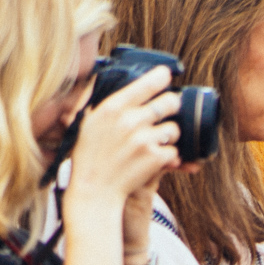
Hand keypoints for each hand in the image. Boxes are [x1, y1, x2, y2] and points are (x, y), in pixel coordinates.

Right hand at [65, 68, 183, 212]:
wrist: (95, 190)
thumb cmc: (90, 156)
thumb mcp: (89, 122)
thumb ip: (104, 102)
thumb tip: (113, 79)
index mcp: (112, 108)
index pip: (147, 83)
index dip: (162, 77)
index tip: (167, 74)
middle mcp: (130, 120)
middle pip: (171, 102)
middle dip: (171, 107)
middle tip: (165, 113)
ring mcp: (144, 140)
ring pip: (174, 128)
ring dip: (168, 136)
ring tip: (151, 144)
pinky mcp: (156, 158)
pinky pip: (174, 151)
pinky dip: (167, 157)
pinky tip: (151, 160)